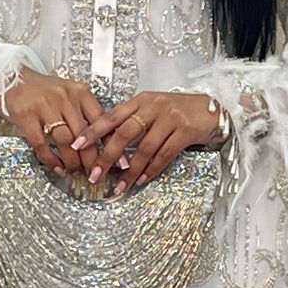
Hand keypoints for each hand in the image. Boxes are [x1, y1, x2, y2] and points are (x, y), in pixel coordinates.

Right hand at [0, 68, 103, 174]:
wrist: (14, 78)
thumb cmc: (45, 91)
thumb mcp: (71, 96)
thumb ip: (86, 115)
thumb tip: (105, 142)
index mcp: (80, 92)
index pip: (100, 119)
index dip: (109, 143)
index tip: (116, 161)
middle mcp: (64, 97)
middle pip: (83, 134)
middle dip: (90, 159)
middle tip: (93, 173)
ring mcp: (44, 106)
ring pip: (64, 140)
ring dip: (72, 161)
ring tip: (75, 171)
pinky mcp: (26, 115)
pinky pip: (41, 143)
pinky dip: (51, 159)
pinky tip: (57, 167)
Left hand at [73, 91, 222, 194]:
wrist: (210, 109)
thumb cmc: (177, 111)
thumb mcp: (152, 109)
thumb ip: (132, 120)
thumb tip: (105, 141)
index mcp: (140, 100)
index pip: (111, 116)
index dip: (93, 131)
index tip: (76, 145)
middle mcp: (153, 107)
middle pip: (124, 134)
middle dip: (107, 156)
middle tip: (95, 174)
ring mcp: (170, 119)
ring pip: (144, 148)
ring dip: (130, 170)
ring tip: (119, 186)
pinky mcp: (185, 131)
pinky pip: (164, 155)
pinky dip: (152, 169)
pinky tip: (142, 180)